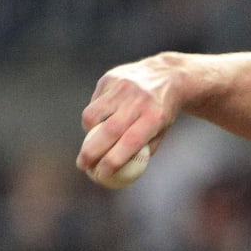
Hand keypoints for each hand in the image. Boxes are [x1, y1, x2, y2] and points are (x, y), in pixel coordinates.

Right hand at [78, 56, 181, 186]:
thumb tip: (117, 172)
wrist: (167, 75)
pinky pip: (95, 103)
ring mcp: (123, 87)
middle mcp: (138, 101)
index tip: (101, 175)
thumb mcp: (161, 131)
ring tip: (91, 140)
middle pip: (108, 131)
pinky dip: (93, 115)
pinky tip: (99, 120)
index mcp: (154, 117)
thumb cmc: (162, 111)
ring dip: (88, 132)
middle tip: (82, 165)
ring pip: (94, 114)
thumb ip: (142, 150)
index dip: (113, 161)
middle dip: (91, 152)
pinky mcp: (110, 78)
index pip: (130, 143)